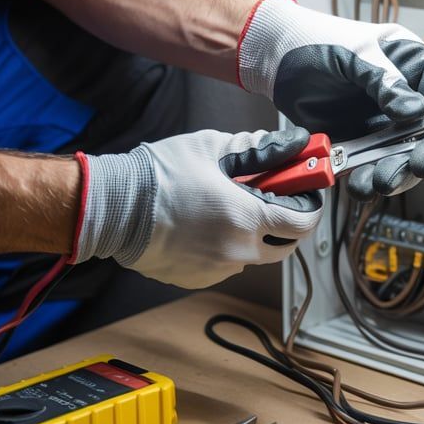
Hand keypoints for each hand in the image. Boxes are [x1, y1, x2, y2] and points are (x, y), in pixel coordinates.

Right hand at [73, 128, 322, 288]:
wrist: (113, 208)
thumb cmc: (159, 175)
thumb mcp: (211, 148)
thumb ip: (255, 149)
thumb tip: (286, 144)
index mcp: (246, 219)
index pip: (302, 224)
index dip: (310, 209)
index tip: (306, 197)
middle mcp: (237, 251)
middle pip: (284, 247)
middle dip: (285, 226)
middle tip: (272, 203)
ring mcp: (217, 269)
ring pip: (252, 258)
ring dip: (251, 238)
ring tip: (226, 211)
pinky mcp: (197, 278)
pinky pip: (224, 265)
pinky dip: (224, 249)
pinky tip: (203, 227)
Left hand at [237, 0, 423, 198]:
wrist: (275, 60)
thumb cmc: (314, 41)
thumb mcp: (353, 54)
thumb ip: (385, 81)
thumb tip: (416, 112)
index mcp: (413, 64)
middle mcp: (406, 95)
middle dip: (418, 160)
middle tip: (399, 176)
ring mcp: (385, 120)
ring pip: (404, 156)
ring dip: (394, 175)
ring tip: (374, 185)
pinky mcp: (363, 140)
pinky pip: (375, 164)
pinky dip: (370, 177)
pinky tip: (358, 184)